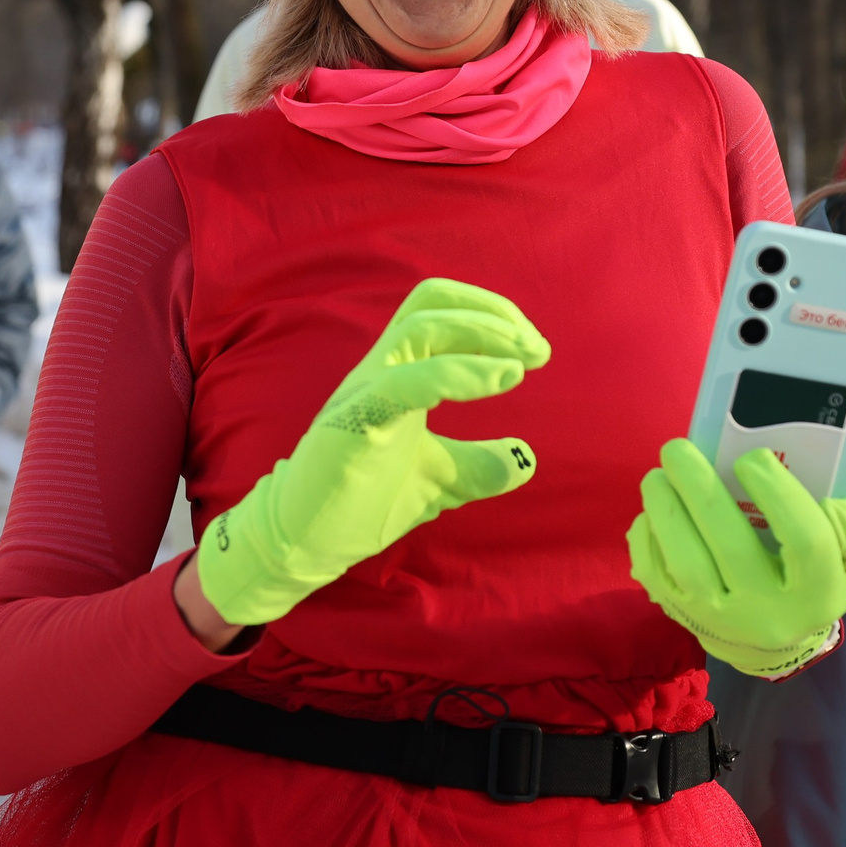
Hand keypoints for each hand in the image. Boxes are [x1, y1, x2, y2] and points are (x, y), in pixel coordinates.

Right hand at [193, 279, 549, 626]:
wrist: (307, 542)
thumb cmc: (364, 500)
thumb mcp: (442, 479)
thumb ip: (481, 465)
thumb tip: (527, 459)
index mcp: (397, 371)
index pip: (439, 309)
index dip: (490, 315)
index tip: (534, 351)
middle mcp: (379, 369)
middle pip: (432, 304)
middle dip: (494, 317)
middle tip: (539, 351)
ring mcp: (364, 390)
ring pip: (419, 327)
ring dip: (480, 335)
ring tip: (520, 364)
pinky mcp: (355, 421)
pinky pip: (405, 381)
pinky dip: (458, 373)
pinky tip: (499, 382)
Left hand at [628, 440, 845, 678]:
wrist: (775, 645)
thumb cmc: (812, 582)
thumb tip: (831, 499)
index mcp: (818, 593)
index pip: (806, 541)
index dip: (779, 495)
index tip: (752, 458)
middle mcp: (768, 612)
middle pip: (732, 547)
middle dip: (700, 490)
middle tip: (679, 448)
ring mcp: (721, 619)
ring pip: (687, 565)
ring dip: (665, 512)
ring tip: (657, 476)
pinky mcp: (685, 618)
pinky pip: (656, 578)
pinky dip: (646, 541)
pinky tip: (649, 512)